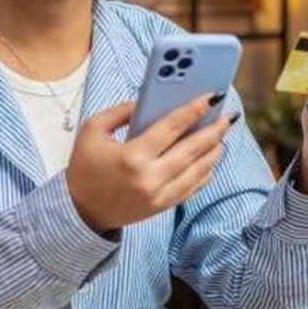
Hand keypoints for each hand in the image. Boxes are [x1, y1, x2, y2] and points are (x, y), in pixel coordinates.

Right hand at [65, 93, 236, 232]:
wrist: (80, 210)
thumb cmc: (85, 167)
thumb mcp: (93, 130)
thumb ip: (122, 111)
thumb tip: (151, 100)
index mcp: (132, 156)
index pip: (172, 127)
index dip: (195, 110)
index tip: (212, 97)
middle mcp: (149, 178)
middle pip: (193, 150)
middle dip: (214, 130)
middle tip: (227, 116)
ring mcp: (158, 196)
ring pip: (198, 170)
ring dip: (213, 150)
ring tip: (221, 135)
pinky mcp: (162, 207)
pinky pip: (192, 188)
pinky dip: (205, 172)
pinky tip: (210, 158)